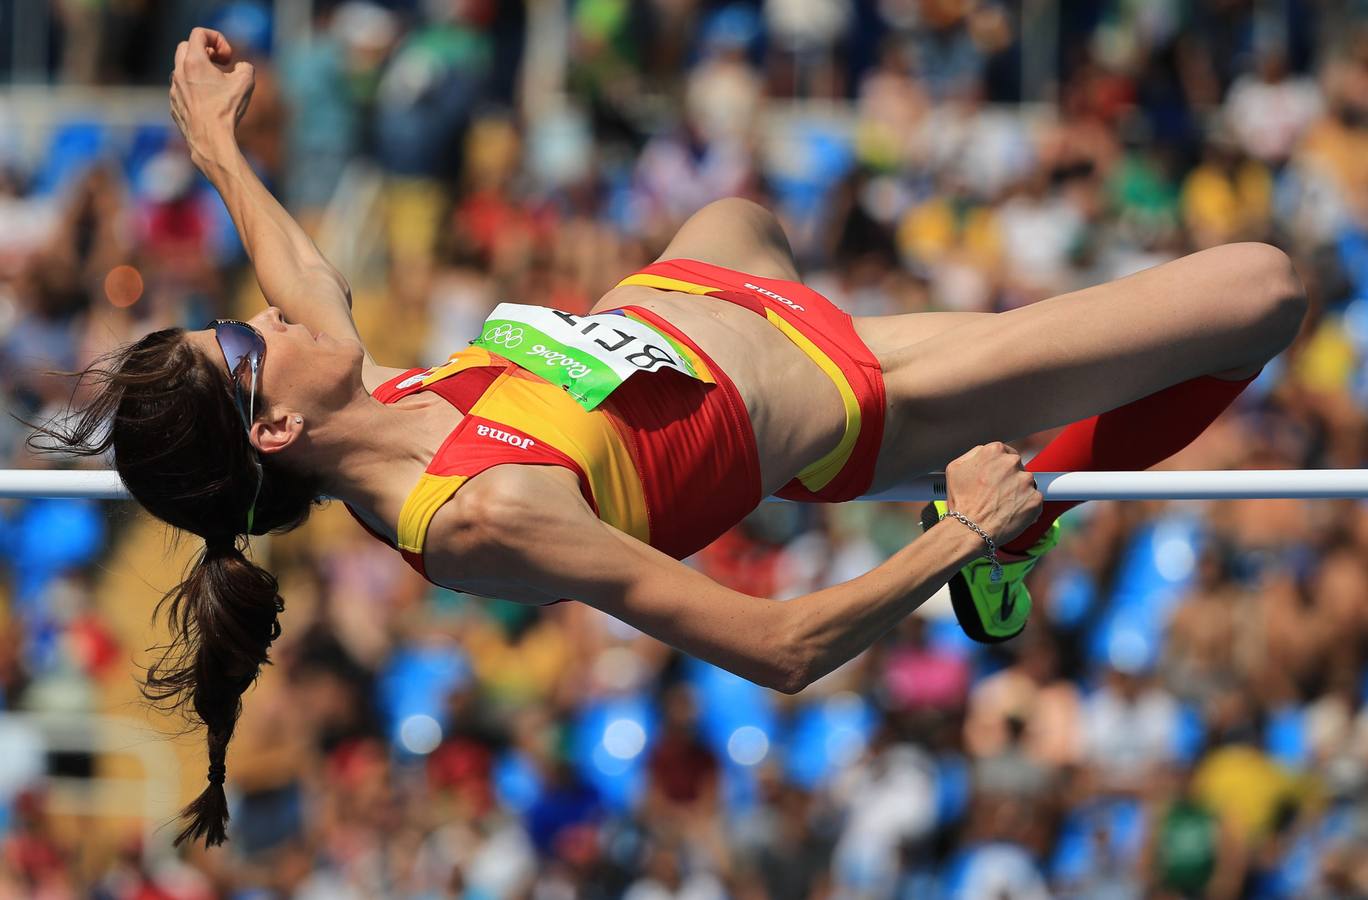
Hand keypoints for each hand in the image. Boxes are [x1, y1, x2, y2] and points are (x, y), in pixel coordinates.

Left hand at [168, 27, 254, 169]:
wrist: (210, 140)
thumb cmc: (227, 110)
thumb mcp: (246, 82)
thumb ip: (245, 67)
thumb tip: (241, 68)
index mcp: (194, 61)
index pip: (199, 33)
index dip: (217, 38)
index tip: (228, 58)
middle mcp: (179, 72)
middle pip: (186, 47)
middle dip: (205, 51)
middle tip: (220, 65)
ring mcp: (174, 89)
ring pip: (182, 69)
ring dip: (198, 71)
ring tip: (216, 86)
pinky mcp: (174, 105)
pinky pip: (182, 89)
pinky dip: (194, 89)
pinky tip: (209, 103)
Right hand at [943, 442, 1042, 546]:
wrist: (969, 529)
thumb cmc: (961, 501)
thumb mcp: (955, 469)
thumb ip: (974, 455)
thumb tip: (984, 453)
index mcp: (994, 451)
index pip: (1005, 453)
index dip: (1000, 468)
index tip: (996, 478)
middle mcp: (1012, 462)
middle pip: (1017, 468)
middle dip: (1010, 479)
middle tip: (997, 495)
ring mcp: (1026, 481)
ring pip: (1026, 484)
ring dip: (1018, 493)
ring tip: (1002, 507)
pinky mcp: (1035, 499)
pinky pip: (1034, 501)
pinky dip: (1025, 508)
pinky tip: (1011, 515)